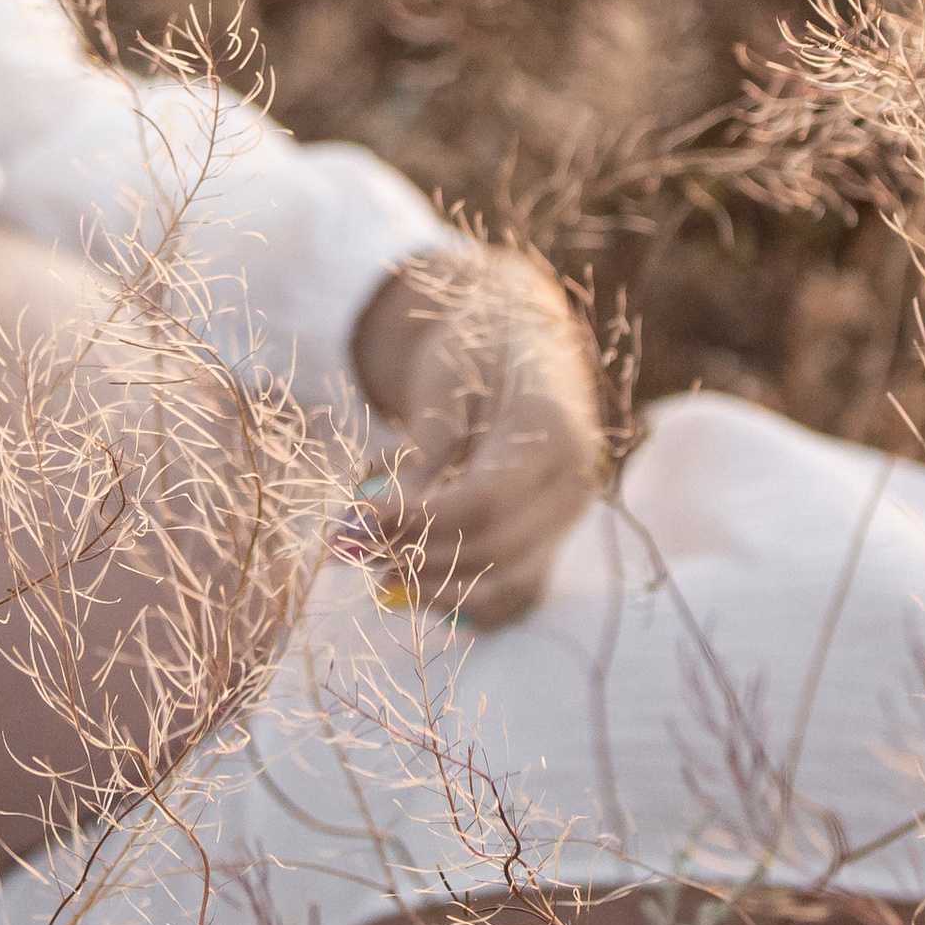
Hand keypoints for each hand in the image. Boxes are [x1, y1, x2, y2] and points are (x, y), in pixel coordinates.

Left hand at [349, 244, 600, 623]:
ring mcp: (569, 513)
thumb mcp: (442, 385)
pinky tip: (410, 581)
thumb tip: (366, 523)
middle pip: (498, 551)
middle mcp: (574, 481)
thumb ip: (418, 456)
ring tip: (373, 566)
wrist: (525, 332)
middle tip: (350, 547)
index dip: (415, 520)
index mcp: (553, 430)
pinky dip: (461, 592)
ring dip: (436, 588)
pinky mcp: (552, 533)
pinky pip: (513, 584)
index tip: (353, 520)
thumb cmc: (477, 346)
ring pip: (510, 583)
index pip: (484, 501)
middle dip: (418, 559)